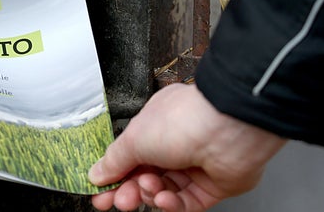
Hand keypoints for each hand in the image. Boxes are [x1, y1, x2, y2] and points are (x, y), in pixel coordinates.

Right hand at [89, 83, 285, 210]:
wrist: (226, 129)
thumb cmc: (183, 120)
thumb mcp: (134, 139)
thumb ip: (114, 160)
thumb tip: (97, 173)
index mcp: (154, 126)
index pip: (129, 156)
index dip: (113, 174)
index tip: (99, 190)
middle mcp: (175, 144)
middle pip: (144, 176)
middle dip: (129, 190)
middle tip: (118, 200)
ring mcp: (193, 165)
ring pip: (162, 190)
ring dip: (150, 194)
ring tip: (147, 189)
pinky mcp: (210, 186)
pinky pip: (185, 203)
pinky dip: (171, 204)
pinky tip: (164, 198)